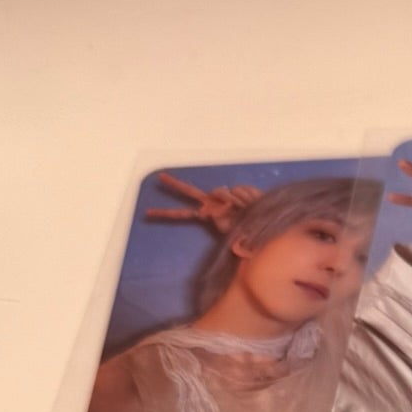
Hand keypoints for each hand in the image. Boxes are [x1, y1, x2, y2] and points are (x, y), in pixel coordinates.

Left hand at [144, 172, 262, 233]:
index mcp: (206, 215)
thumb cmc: (248, 234)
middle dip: (175, 186)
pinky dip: (248, 196)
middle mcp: (210, 204)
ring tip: (248, 212)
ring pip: (225, 191)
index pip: (182, 214)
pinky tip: (252, 204)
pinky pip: (239, 189)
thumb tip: (222, 195)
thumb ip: (223, 213)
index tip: (147, 213)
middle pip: (189, 192)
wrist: (264, 227)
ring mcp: (222, 197)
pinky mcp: (235, 191)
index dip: (165, 214)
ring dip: (240, 202)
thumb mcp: (233, 230)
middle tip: (159, 177)